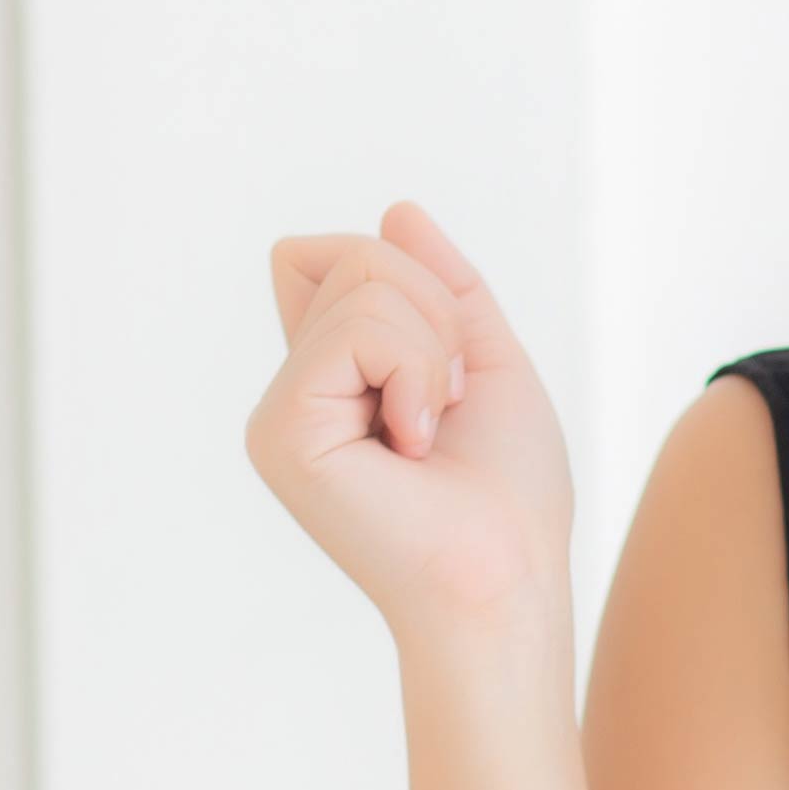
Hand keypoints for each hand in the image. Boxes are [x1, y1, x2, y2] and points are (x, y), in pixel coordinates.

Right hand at [247, 202, 575, 647]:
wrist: (508, 578)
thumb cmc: (508, 494)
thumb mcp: (486, 358)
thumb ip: (442, 284)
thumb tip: (396, 211)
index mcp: (332, 377)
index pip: (343, 257)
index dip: (414, 286)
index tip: (450, 374)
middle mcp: (295, 391)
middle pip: (355, 256)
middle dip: (436, 312)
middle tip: (448, 406)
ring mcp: (280, 413)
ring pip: (360, 282)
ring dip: (432, 347)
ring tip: (430, 432)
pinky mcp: (281, 432)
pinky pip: (356, 331)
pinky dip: (414, 371)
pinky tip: (411, 444)